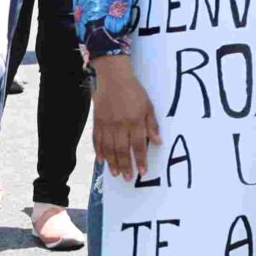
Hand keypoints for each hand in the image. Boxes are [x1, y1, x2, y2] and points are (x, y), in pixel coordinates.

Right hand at [91, 60, 160, 179]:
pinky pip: (97, 140)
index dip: (141, 160)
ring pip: (109, 148)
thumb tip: (158, 142)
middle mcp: (120, 125)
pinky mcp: (97, 121)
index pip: (139, 145)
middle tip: (128, 178)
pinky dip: (99, 151)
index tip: (142, 172)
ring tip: (115, 174)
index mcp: (135, 121)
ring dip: (112, 162)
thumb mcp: (148, 106)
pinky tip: (101, 161)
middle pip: (123, 150)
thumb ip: (152, 125)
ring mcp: (107, 124)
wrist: (113, 77)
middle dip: (126, 166)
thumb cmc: (134, 91)